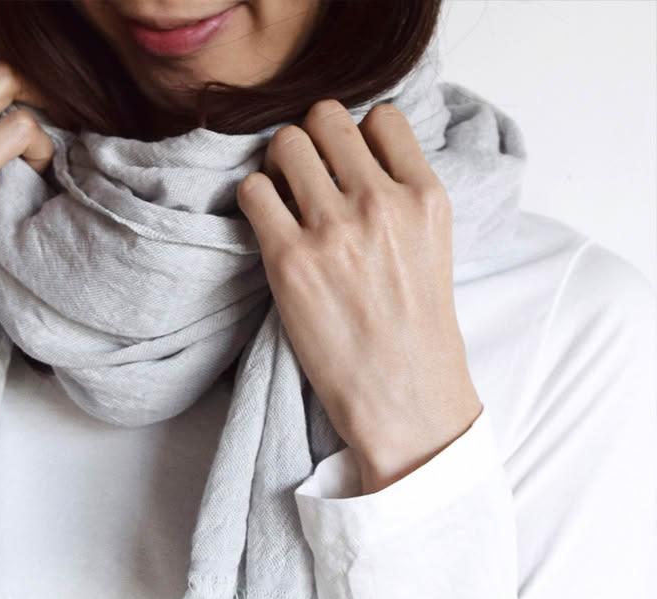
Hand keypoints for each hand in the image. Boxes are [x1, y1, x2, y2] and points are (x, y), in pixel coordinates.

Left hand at [236, 99, 482, 493]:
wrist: (401, 395)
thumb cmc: (415, 330)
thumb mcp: (433, 247)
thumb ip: (403, 196)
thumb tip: (358, 159)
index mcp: (425, 194)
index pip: (381, 116)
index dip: (355, 136)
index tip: (344, 165)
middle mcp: (381, 201)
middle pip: (324, 118)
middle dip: (309, 142)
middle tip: (304, 178)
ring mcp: (333, 229)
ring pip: (284, 144)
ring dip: (277, 166)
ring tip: (282, 200)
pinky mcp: (289, 260)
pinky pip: (253, 191)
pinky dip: (253, 200)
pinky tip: (266, 226)